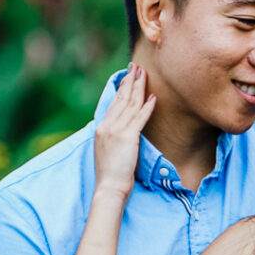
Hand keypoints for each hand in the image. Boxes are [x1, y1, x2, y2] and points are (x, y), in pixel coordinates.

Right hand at [94, 64, 155, 199]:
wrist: (109, 186)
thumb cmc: (111, 173)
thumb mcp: (109, 150)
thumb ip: (114, 137)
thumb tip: (124, 131)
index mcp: (102, 128)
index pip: (114, 103)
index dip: (122, 88)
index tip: (128, 76)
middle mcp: (107, 126)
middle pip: (121, 99)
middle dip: (130, 81)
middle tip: (137, 67)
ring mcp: (116, 130)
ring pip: (130, 104)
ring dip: (139, 88)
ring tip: (145, 75)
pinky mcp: (128, 137)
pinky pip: (139, 118)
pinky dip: (147, 107)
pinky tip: (153, 97)